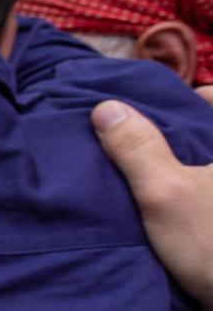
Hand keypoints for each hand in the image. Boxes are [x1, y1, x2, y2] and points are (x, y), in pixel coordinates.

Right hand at [94, 100, 212, 310]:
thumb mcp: (163, 193)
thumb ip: (136, 148)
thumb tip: (107, 108)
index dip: (198, 97)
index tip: (169, 110)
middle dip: (190, 137)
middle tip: (150, 143)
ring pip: (210, 172)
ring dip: (192, 172)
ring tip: (154, 179)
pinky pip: (208, 199)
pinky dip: (198, 199)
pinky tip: (172, 213)